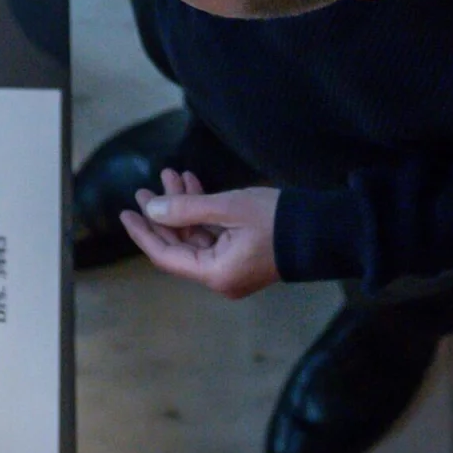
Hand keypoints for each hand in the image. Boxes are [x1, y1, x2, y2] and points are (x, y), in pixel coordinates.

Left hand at [120, 170, 280, 298]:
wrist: (327, 230)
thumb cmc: (278, 219)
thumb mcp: (228, 207)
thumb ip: (186, 209)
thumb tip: (152, 210)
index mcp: (215, 273)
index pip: (165, 256)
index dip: (142, 233)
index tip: (126, 211)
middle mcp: (221, 277)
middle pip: (178, 246)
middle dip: (162, 214)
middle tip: (146, 188)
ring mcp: (233, 268)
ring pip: (195, 236)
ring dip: (183, 207)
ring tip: (171, 176)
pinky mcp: (243, 256)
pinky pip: (213, 235)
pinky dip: (201, 212)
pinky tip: (193, 185)